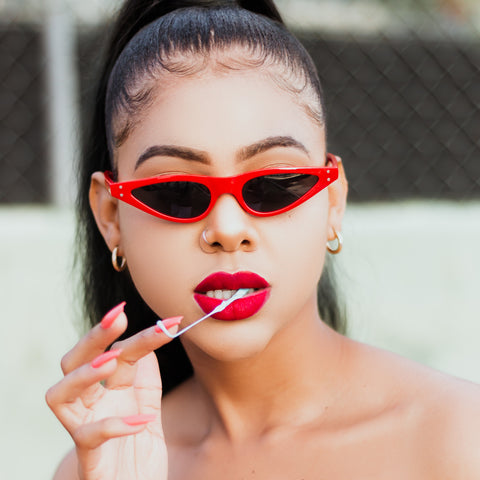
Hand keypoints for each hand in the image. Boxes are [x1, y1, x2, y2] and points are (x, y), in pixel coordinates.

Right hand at [46, 303, 181, 479]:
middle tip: (118, 317)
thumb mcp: (148, 413)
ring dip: (84, 373)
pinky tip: (141, 421)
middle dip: (94, 337)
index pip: (117, 354)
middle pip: (74, 362)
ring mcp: (83, 430)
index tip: (170, 322)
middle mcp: (90, 406)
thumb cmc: (138, 458)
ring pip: (60, 394)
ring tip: (111, 360)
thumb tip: (147, 349)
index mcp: (106, 393)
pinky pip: (88, 436)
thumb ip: (146, 384)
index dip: (141, 335)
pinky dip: (113, 425)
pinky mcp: (88, 460)